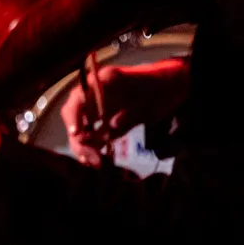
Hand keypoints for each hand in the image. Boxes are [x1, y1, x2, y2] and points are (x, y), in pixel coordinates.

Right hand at [59, 58, 188, 165]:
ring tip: (97, 162)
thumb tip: (112, 125)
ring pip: (81, 128)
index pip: (79, 98)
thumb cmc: (159, 90)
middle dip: (81, 140)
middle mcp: (96, 93)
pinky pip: (91, 133)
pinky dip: (92, 146)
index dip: (74, 117)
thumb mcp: (148, 100)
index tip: (77, 135)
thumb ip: (130, 113)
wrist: (169, 87)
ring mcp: (98, 105)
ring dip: (86, 147)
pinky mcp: (103, 118)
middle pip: (75, 116)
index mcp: (103, 81)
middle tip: (95, 160)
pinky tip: (97, 159)